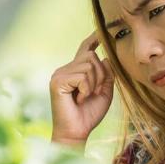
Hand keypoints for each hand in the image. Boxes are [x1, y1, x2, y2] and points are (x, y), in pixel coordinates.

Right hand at [50, 32, 114, 146]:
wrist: (76, 132)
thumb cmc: (88, 115)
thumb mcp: (104, 93)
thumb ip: (107, 76)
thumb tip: (107, 58)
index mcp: (75, 72)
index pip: (84, 50)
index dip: (92, 39)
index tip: (101, 31)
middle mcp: (65, 69)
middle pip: (92, 57)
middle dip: (100, 75)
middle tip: (93, 93)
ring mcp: (60, 74)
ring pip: (89, 65)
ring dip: (93, 84)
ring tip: (84, 97)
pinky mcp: (57, 81)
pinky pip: (82, 76)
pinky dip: (86, 89)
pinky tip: (78, 99)